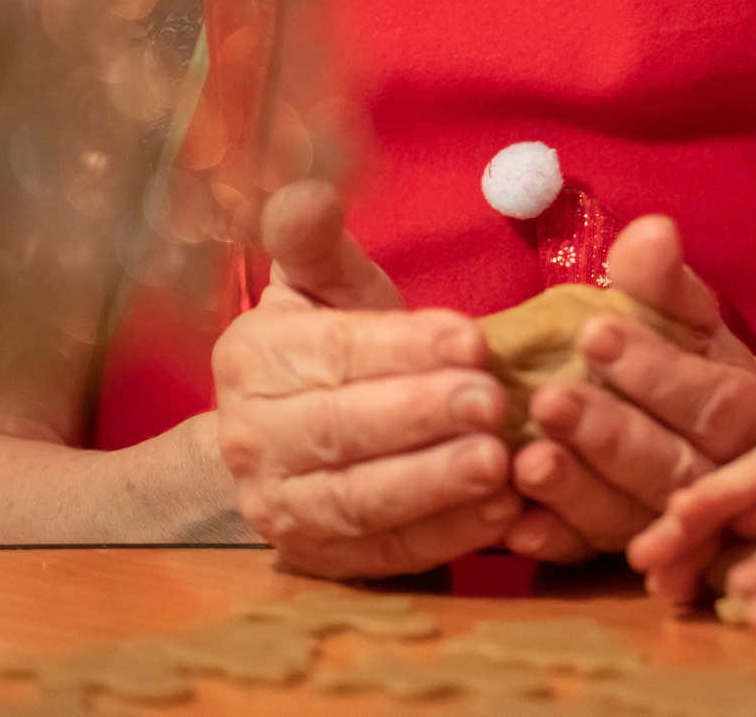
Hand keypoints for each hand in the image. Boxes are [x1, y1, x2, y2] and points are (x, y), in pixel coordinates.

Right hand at [213, 182, 519, 575]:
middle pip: (341, 431)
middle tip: (495, 402)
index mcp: (253, 358)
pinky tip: (503, 512)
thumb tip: (309, 194)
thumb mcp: (321, 283)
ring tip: (502, 463)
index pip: (333, 352)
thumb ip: (316, 241)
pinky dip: (445, 537)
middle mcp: (252, 440)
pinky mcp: (322, 562)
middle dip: (422, 416)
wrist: (292, 437)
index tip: (474, 340)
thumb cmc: (330, 343)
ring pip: (359, 502)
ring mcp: (281, 508)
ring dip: (435, 485)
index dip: (404, 348)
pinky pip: (386, 556)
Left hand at [502, 215, 755, 561]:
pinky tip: (519, 529)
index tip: (593, 334)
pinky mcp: (626, 555)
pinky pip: (594, 558)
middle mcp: (725, 476)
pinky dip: (558, 543)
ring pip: (634, 516)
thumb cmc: (683, 360)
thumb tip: (654, 231)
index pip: (712, 400)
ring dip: (578, 494)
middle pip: (674, 466)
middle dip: (609, 436)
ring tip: (526, 465)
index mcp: (749, 412)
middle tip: (548, 402)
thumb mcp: (682, 316)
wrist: (689, 426)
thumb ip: (663, 282)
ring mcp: (678, 527)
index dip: (656, 372)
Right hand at [628, 337, 755, 600]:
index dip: (725, 487)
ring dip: (691, 555)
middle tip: (643, 556)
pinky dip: (712, 572)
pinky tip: (679, 593)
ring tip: (656, 584)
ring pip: (727, 532)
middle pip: (730, 502)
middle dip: (686, 527)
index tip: (681, 506)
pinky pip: (748, 555)